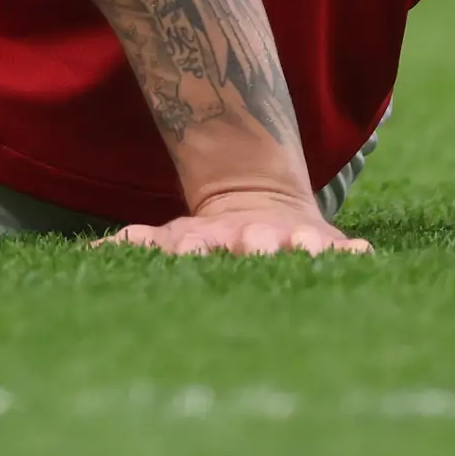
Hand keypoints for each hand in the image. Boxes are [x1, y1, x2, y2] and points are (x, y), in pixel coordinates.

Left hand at [97, 189, 370, 257]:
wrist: (260, 201)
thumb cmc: (209, 236)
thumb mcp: (174, 237)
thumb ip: (139, 245)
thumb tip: (94, 252)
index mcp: (212, 240)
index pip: (201, 243)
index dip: (194, 247)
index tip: (191, 249)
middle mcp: (253, 238)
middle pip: (254, 241)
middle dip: (253, 245)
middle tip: (254, 246)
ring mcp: (290, 239)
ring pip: (298, 242)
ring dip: (302, 247)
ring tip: (308, 249)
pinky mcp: (325, 244)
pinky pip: (343, 249)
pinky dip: (350, 253)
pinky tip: (360, 255)